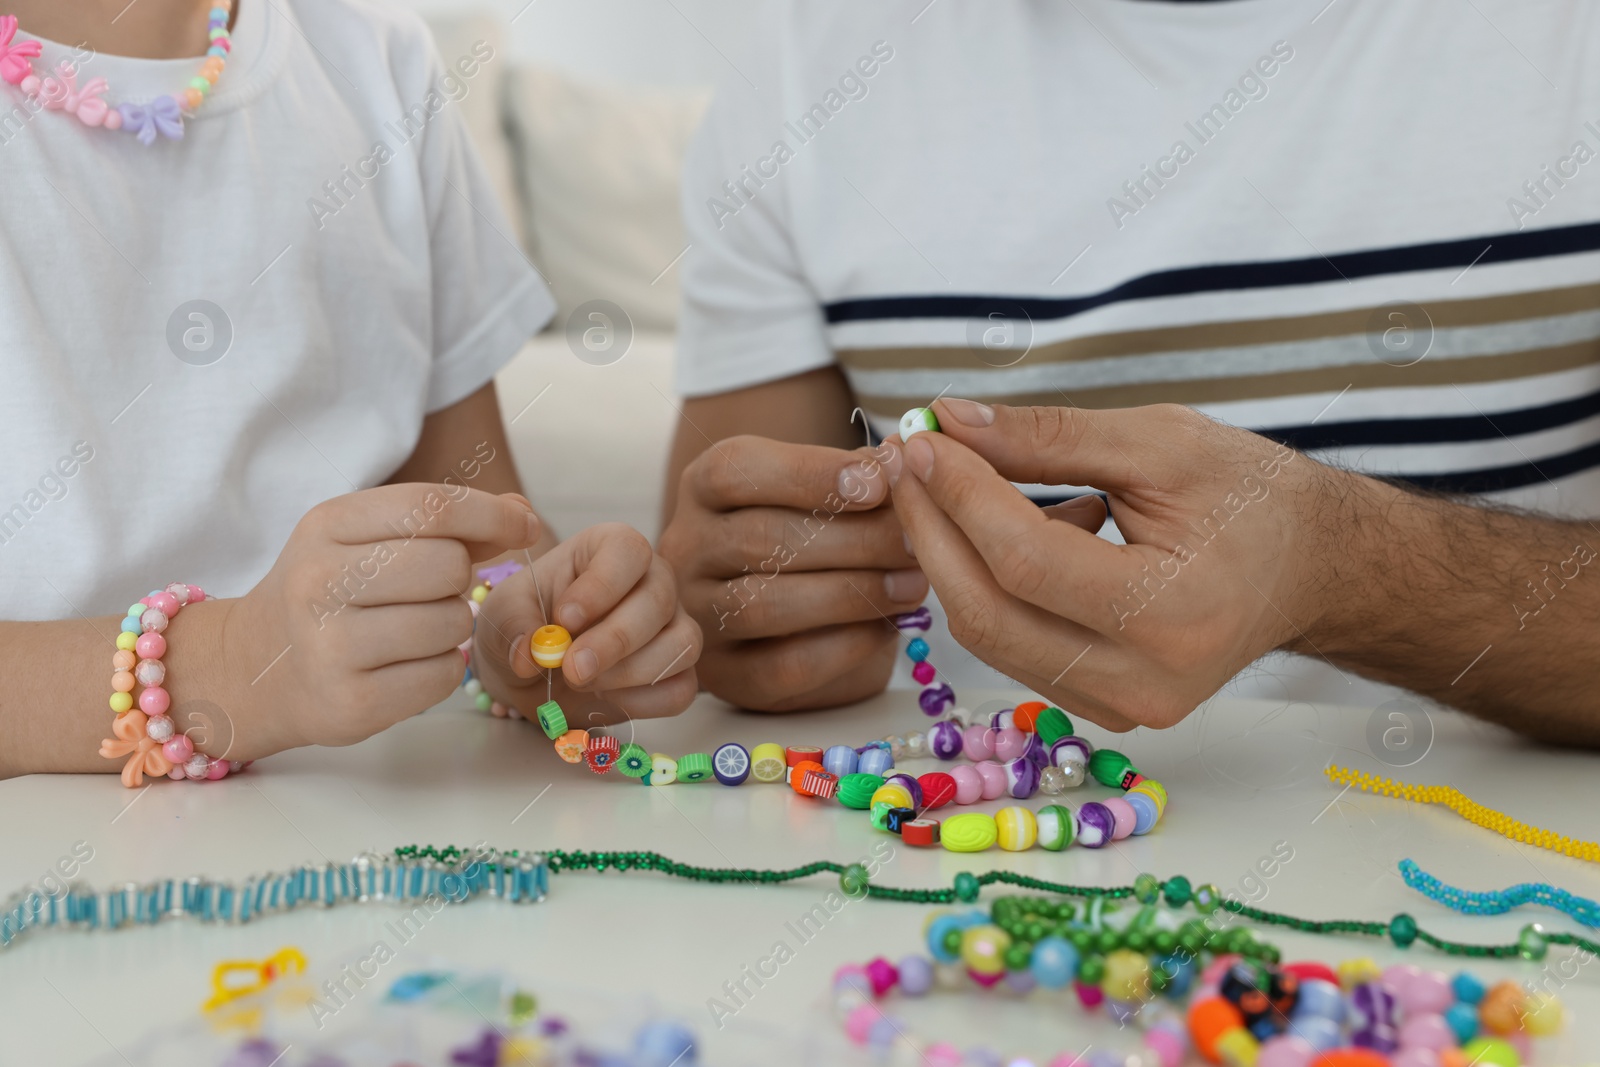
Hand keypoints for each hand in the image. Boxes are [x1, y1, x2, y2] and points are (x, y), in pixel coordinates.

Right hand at [205, 484, 540, 756]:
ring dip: (453, 627)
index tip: (524, 524)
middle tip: (430, 591)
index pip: (431, 506)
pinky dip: (441, 670)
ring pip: (452, 624)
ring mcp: (330, 648)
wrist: (249, 670)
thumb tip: (521, 512)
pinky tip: (405, 665)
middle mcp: (319, 582)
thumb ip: (444, 522)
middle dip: (460, 577)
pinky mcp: (351, 705)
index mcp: (326, 526)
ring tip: (412, 629)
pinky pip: (443, 677)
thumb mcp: (364, 539)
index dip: (492, 513)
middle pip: (447, 565)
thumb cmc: (326, 593)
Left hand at [472, 523, 700, 726]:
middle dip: (615, 639)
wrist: (531, 669)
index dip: (602, 584)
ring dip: (630, 672)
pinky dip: (642, 702)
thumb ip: (514, 625)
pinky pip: (681, 689)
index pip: (628, 550)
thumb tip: (530, 655)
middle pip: (660, 599)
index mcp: (611, 548)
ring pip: (682, 644)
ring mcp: (672, 626)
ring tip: (580, 681)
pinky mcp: (677, 672)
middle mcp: (652, 580)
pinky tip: (602, 698)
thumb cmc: (524, 623)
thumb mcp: (503, 613)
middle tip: (571, 667)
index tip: (564, 619)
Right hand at [658, 436, 928, 710]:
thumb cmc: (814, 536)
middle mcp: (687, 547)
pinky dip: (845, 646)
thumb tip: (902, 461)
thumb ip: (859, 478)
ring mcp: (697, 615)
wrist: (795, 617)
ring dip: (851, 594)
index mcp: (705, 486)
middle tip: (916, 542)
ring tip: (910, 585)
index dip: (811, 474)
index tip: (880, 483)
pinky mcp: (724, 675)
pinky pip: (782, 666)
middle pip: (760, 539)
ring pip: (765, 604)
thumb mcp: (827, 494)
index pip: (739, 469)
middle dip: (853, 540)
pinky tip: (886, 627)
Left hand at [886, 399, 1341, 730]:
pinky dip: (991, 584)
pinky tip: (1014, 531)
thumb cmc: (1250, 495)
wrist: (1311, 565)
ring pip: (990, 635)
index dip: (960, 496)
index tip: (924, 440)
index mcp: (1174, 614)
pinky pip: (1013, 647)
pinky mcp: (1104, 708)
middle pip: (989, 612)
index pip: (1025, 560)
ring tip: (957, 484)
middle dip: (932, 530)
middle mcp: (1146, 681)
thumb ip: (1048, 437)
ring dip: (953, 555)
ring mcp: (1123, 707)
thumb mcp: (1158, 442)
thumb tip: (949, 422)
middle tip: (908, 464)